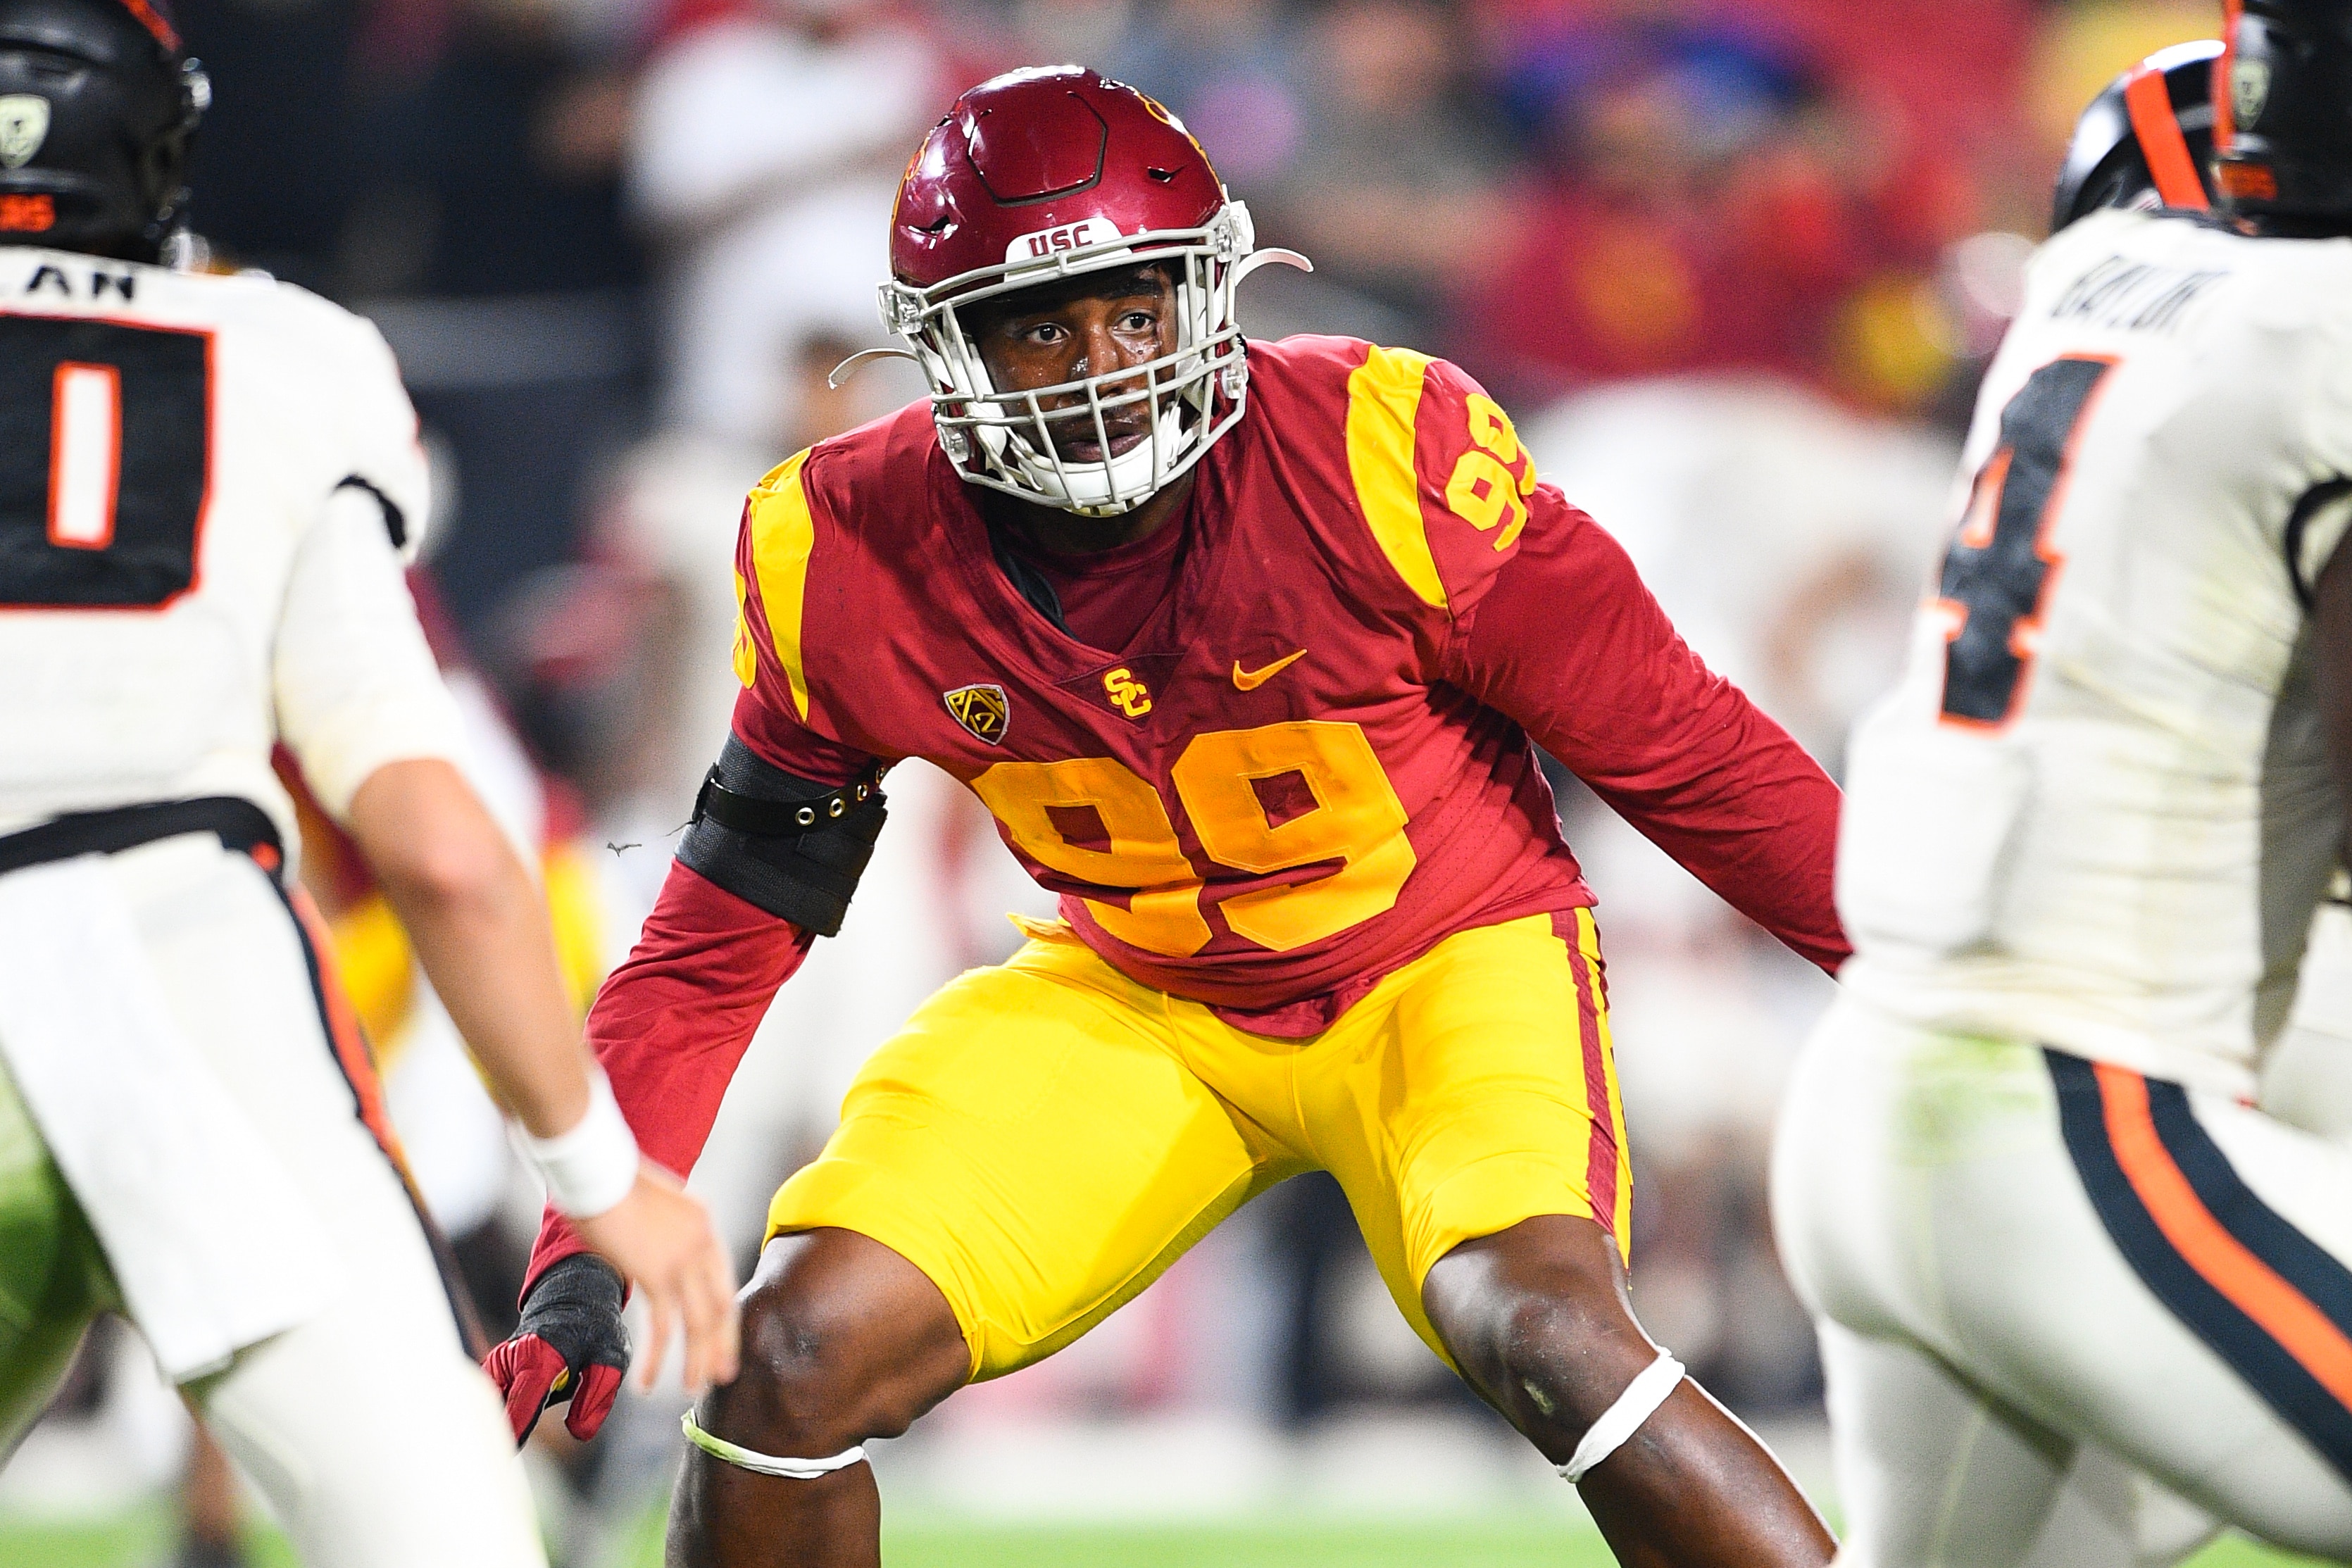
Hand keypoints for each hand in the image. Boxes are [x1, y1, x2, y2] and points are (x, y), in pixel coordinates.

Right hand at [483, 1253, 630, 1443]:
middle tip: (491, 1468)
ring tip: (493, 1454)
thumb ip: (597, 1396)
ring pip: (490, 1404)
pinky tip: (497, 1437)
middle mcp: (512, 1357)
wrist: (574, 1298)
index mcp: (541, 1354)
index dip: (516, 1427)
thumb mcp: (611, 1357)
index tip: (507, 1455)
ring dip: (495, 1425)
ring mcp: (499, 1363)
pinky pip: (492, 1399)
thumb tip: (579, 1433)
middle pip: (497, 1406)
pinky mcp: (494, 1370)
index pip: (523, 1399)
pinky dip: (497, 1417)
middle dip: (496, 1434)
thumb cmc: (595, 1329)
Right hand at [572, 1164, 741, 1398]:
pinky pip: (663, 1328)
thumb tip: (656, 1254)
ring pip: (699, 1323)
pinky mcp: (656, 1274)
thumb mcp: (654, 1205)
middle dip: (722, 1344)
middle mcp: (702, 1243)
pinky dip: (657, 1358)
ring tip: (694, 1388)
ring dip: (697, 1360)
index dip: (724, 1314)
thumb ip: (665, 1233)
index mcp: (704, 1225)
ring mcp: (683, 1259)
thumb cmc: (613, 1181)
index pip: (723, 1280)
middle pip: (720, 1306)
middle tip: (721, 1375)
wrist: (597, 1168)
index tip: (723, 1339)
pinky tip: (646, 1382)